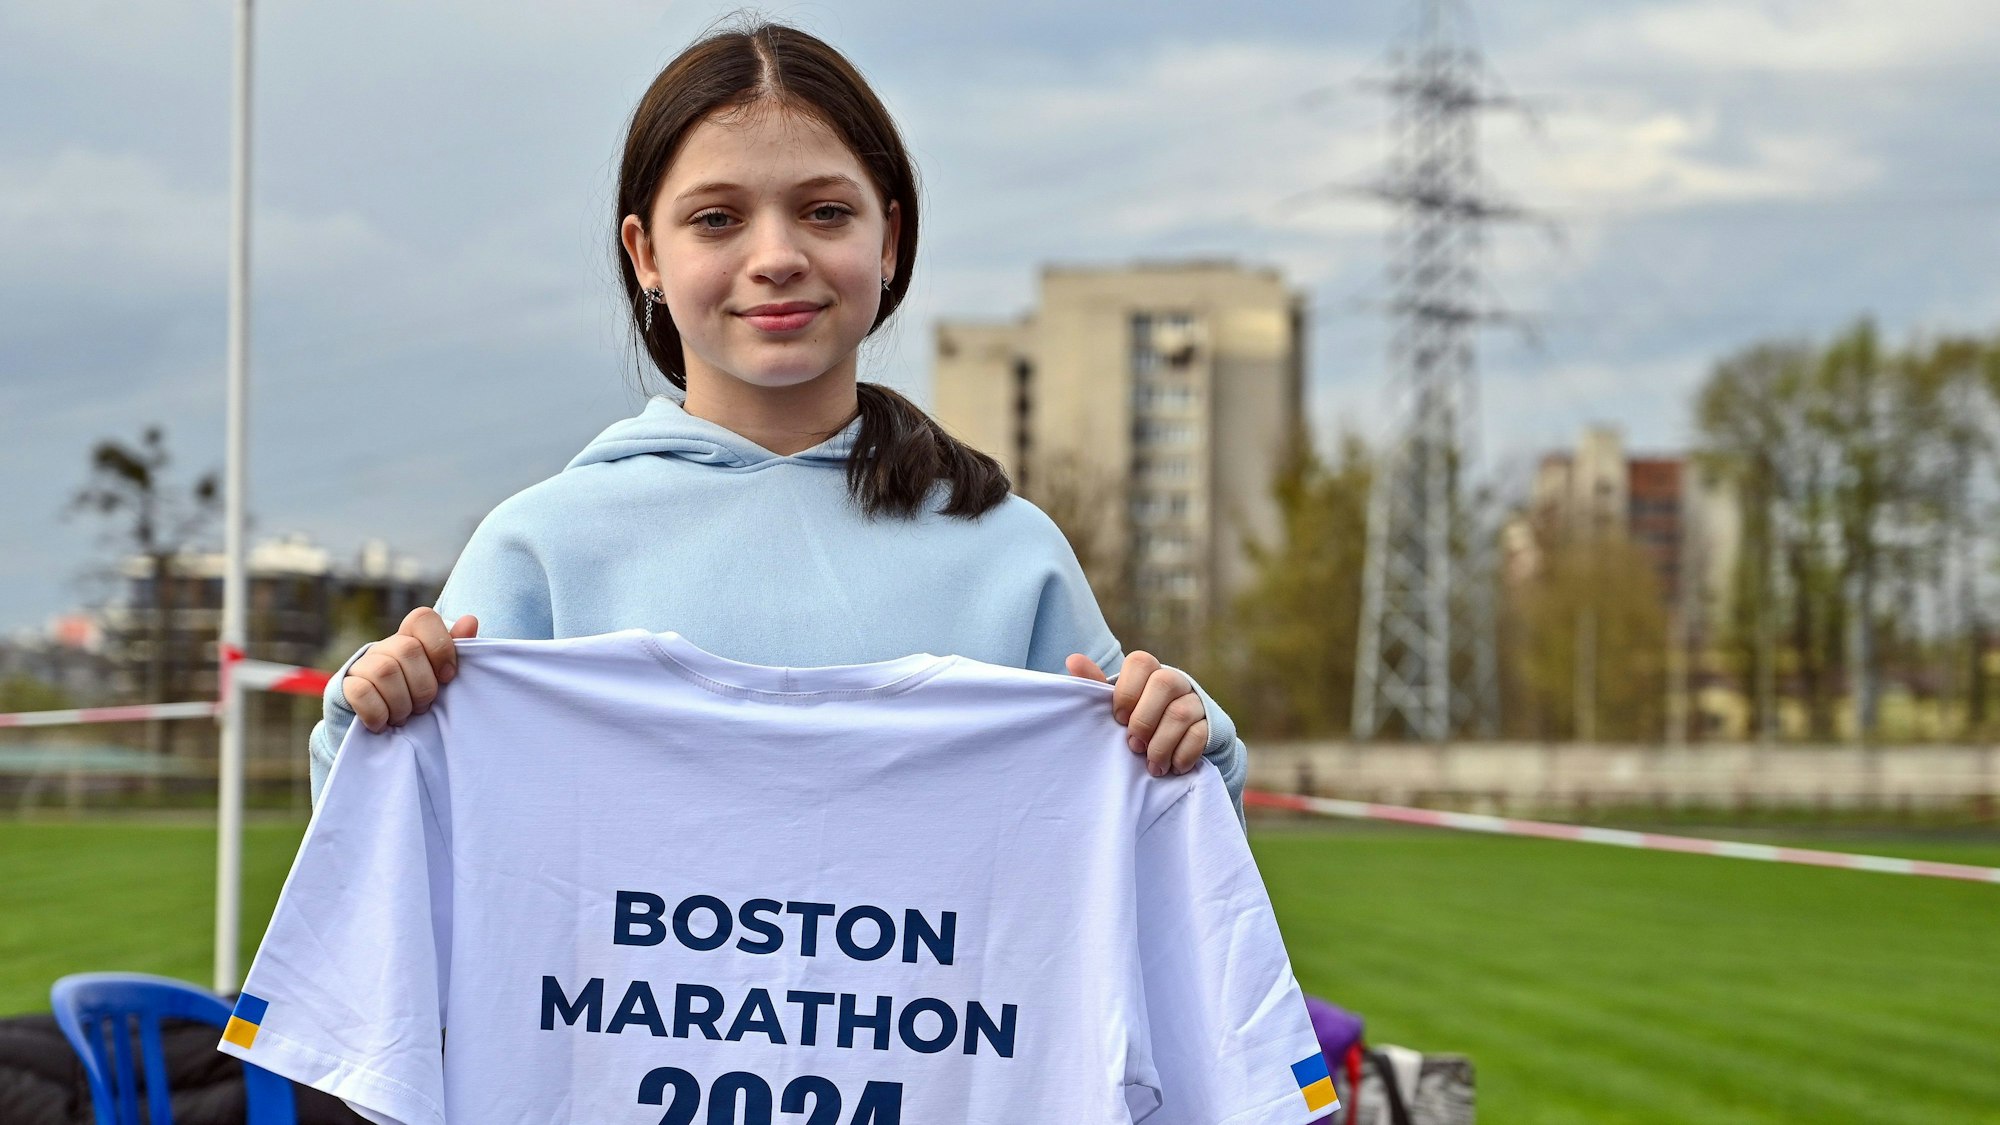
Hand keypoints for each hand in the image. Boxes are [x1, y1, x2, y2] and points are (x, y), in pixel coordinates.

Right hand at [343, 607, 479, 732]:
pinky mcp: (344, 686)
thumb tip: (470, 621)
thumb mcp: (439, 678)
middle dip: (423, 686)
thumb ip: (455, 651)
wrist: (375, 730)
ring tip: (404, 717)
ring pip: (385, 670)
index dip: (440, 646)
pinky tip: (384, 723)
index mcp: (411, 639)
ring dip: (401, 702)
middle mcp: (385, 647)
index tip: (448, 676)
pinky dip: (378, 712)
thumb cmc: (415, 699)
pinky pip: (362, 691)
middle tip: (423, 706)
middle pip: (408, 649)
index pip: (423, 618)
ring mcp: (362, 665)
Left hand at [1065, 651, 1207, 777]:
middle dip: (1144, 720)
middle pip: (1164, 683)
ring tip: (1151, 765)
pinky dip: (1182, 755)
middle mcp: (1176, 681)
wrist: (1179, 745)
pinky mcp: (1212, 725)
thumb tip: (1073, 660)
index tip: (1118, 719)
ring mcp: (1196, 702)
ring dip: (1161, 744)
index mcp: (1150, 672)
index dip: (1127, 691)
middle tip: (1133, 746)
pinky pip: (1199, 735)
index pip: (1140, 662)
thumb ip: (1097, 686)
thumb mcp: (1119, 706)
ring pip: (1181, 713)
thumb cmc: (1139, 721)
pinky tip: (1172, 767)